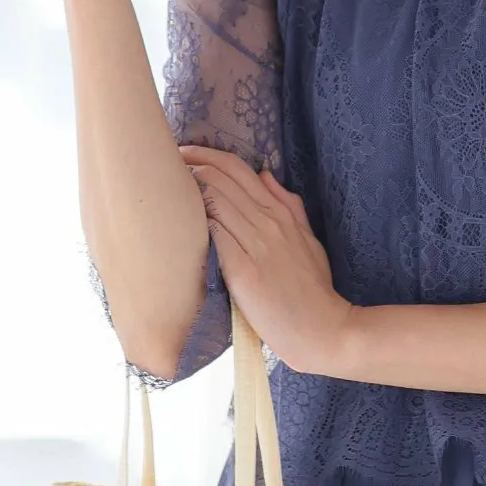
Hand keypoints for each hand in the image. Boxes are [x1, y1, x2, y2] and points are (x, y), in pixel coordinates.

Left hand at [179, 146, 352, 374]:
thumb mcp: (309, 241)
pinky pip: (213, 233)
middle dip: (189, 164)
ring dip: (186, 188)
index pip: (239, 169)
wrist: (322, 329)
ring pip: (214, 198)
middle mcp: (269, 221)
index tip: (185, 156)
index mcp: (282, 213)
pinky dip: (194, 221)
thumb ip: (290, 207)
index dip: (207, 156)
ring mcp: (256, 244)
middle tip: (165, 164)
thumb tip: (266, 175)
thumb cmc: (314, 290)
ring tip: (163, 188)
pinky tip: (176, 222)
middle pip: (221, 177)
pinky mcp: (243, 270)